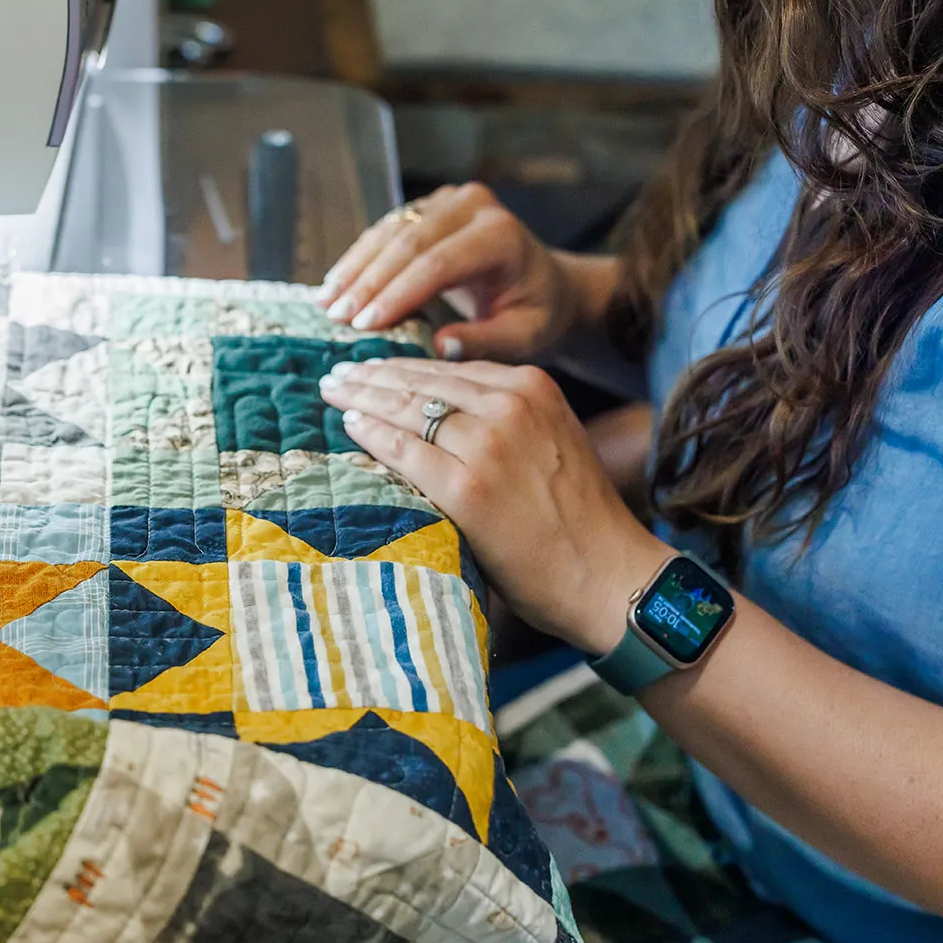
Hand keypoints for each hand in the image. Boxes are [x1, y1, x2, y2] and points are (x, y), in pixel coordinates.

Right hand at [317, 183, 585, 362]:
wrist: (545, 284)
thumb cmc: (535, 314)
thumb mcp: (523, 336)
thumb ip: (484, 341)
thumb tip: (439, 347)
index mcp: (500, 236)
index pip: (438, 262)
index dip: (397, 294)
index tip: (364, 325)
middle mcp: (473, 206)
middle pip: (408, 242)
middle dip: (367, 282)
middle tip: (335, 316)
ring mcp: (449, 200)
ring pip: (390, 231)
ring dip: (355, 269)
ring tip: (326, 303)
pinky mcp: (429, 206)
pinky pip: (386, 230)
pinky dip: (359, 259)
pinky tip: (336, 285)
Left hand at [318, 358, 669, 654]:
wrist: (608, 575)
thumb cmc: (576, 519)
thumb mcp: (550, 441)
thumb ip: (505, 419)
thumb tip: (441, 411)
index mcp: (532, 388)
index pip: (448, 368)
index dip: (402, 366)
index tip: (370, 368)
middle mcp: (510, 405)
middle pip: (421, 382)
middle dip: (372, 376)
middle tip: (336, 376)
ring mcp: (487, 445)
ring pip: (407, 410)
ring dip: (361, 399)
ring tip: (333, 395)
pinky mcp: (467, 488)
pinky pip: (403, 451)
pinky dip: (371, 436)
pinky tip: (350, 427)